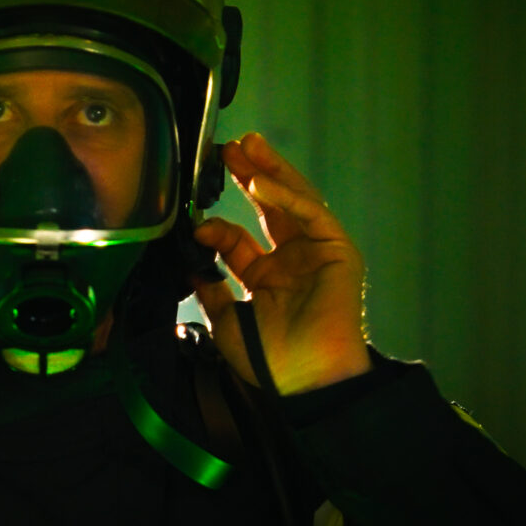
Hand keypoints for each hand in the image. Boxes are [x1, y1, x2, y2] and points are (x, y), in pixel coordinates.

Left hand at [191, 132, 370, 394]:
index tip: (195, 221)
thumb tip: (188, 263)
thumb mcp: (226, 320)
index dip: (217, 225)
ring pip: (293, 200)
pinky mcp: (337, 249)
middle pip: (269, 208)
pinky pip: (310, 213)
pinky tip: (260, 183)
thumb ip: (209, 289)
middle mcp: (291, 260)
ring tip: (246, 146)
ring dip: (270, 171)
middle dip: (248, 176)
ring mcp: (315, 252)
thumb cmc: (270, 360)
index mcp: (266, 278)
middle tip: (226, 150)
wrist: (306, 379)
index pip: (238, 238)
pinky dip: (286, 196)